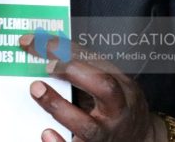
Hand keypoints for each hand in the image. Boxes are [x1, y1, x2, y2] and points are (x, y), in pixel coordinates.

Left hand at [19, 33, 168, 141]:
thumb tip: (41, 46)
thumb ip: (83, 67)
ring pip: (86, 126)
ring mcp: (105, 135)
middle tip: (45, 64)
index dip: (64, 50)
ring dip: (58, 106)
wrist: (140, 140)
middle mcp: (116, 111)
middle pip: (103, 89)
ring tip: (36, 90)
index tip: (34, 42)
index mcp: (119, 87)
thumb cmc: (116, 106)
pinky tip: (45, 133)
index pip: (94, 61)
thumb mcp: (110, 82)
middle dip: (73, 72)